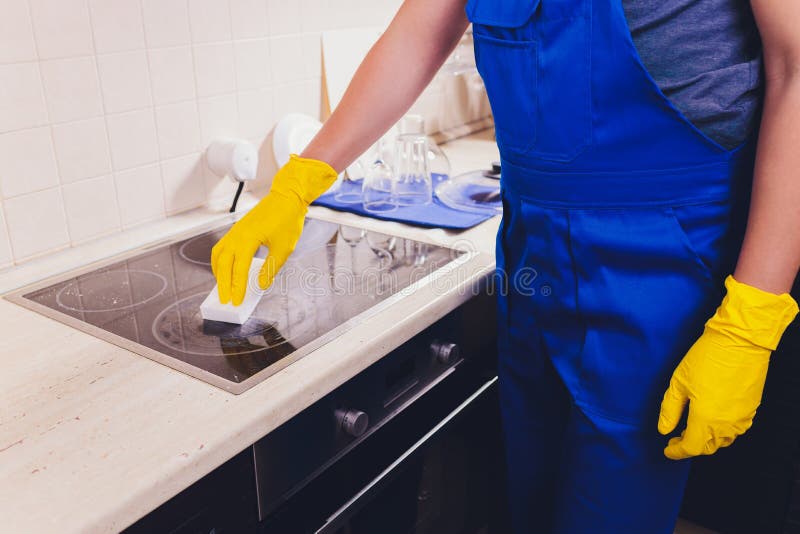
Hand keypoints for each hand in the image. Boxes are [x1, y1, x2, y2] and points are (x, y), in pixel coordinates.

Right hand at [211, 155, 337, 304]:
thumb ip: (270, 268)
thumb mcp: (283, 248)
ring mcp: (235, 231)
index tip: (236, 301)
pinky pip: (222, 247)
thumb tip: (260, 285)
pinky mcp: (237, 229)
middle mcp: (236, 235)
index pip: (238, 269)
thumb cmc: (287, 220)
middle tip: (224, 300)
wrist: (286, 198)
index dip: (236, 287)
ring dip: (218, 272)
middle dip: (223, 284)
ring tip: (222, 287)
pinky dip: (220, 261)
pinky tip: (226, 269)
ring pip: (218, 255)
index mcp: (247, 239)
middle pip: (223, 264)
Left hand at [658, 275, 797, 459]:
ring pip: (723, 440)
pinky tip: (712, 419)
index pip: (691, 448)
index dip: (677, 451)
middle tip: (676, 437)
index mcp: (706, 420)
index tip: (667, 449)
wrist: (739, 342)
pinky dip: (722, 430)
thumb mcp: (679, 383)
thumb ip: (670, 410)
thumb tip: (664, 430)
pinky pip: (736, 429)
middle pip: (708, 447)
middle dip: (691, 446)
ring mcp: (742, 418)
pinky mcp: (751, 409)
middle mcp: (726, 424)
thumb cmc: (706, 359)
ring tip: (692, 428)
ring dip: (707, 439)